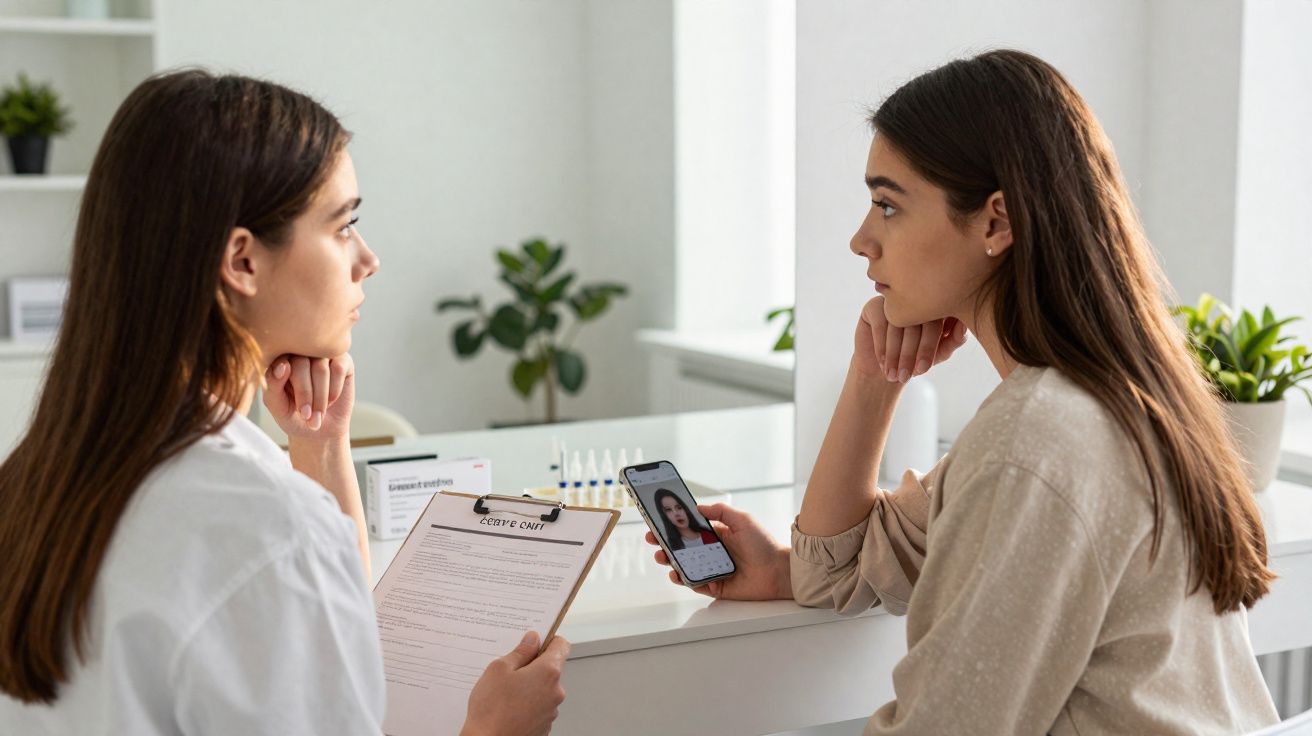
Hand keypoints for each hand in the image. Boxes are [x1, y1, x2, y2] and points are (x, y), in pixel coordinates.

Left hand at [262, 353, 354, 440]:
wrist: (322, 431)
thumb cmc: (295, 416)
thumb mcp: (277, 405)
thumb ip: (273, 385)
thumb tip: (283, 366)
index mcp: (280, 359)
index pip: (280, 359)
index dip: (284, 380)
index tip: (287, 399)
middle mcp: (301, 352)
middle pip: (301, 362)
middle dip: (304, 393)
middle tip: (306, 416)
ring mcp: (323, 354)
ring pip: (320, 367)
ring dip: (320, 396)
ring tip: (318, 415)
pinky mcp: (343, 360)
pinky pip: (339, 368)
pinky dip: (334, 389)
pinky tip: (331, 400)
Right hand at [462, 631, 568, 735]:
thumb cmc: (491, 710)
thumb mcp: (499, 669)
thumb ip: (520, 651)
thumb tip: (532, 640)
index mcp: (548, 672)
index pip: (562, 646)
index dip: (549, 640)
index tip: (537, 640)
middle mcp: (555, 691)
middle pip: (551, 669)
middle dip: (533, 666)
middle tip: (510, 670)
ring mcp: (551, 711)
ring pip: (544, 689)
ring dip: (530, 687)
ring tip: (505, 693)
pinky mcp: (544, 725)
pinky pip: (539, 707)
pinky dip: (528, 704)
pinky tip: (509, 707)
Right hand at [645, 503, 791, 600]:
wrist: (778, 571)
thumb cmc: (764, 544)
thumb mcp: (742, 520)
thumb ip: (720, 511)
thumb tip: (698, 507)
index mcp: (718, 535)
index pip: (691, 530)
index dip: (674, 527)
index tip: (659, 522)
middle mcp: (713, 552)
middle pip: (683, 548)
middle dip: (666, 544)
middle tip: (654, 540)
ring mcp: (713, 569)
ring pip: (686, 566)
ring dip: (671, 561)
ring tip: (662, 557)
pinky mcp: (715, 586)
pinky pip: (695, 583)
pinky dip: (684, 579)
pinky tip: (676, 573)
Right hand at [852, 296, 967, 382]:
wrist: (884, 368)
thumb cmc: (916, 359)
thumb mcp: (938, 353)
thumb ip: (954, 340)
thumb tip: (963, 328)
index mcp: (935, 304)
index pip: (935, 322)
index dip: (928, 346)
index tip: (923, 369)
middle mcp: (915, 298)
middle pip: (915, 322)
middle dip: (910, 353)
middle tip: (905, 375)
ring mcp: (894, 300)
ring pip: (896, 324)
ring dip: (894, 353)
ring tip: (893, 375)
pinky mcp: (874, 306)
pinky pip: (880, 322)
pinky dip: (881, 345)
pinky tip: (882, 362)